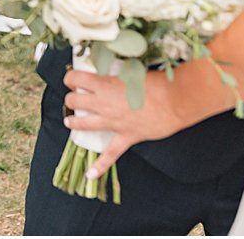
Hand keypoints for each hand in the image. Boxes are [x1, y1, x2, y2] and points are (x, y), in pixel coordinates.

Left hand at [61, 68, 184, 180]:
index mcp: (104, 84)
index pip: (76, 78)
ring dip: (74, 121)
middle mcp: (103, 103)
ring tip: (70, 121)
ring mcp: (112, 122)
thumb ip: (118, 72)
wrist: (174, 101)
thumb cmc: (156, 83)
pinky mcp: (125, 137)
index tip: (71, 79)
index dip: (70, 77)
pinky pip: (110, 155)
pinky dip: (100, 166)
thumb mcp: (132, 70)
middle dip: (71, 98)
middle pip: (75, 100)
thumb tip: (114, 69)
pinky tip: (90, 174)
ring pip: (83, 123)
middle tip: (74, 97)